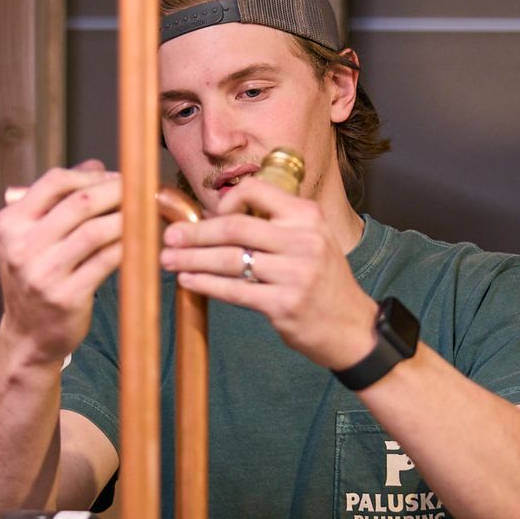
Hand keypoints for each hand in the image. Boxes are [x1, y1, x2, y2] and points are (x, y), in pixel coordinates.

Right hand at [0, 161, 122, 366]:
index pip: (54, 182)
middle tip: (140, 190)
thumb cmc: (36, 277)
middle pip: (80, 202)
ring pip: (96, 231)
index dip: (91, 175)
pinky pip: (107, 261)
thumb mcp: (33, 236)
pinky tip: (140, 241)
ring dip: (127, 218)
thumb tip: (98, 166)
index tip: (115, 177)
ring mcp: (43, 274)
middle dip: (117, 191)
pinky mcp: (67, 297)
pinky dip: (128, 246)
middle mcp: (22, 247)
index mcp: (10, 223)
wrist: (28, 335)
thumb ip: (60, 200)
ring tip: (145, 213)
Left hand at [159, 178, 376, 369]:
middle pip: (234, 227)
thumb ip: (274, 225)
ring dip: (191, 259)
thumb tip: (216, 216)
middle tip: (168, 237)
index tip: (206, 216)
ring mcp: (295, 274)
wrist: (352, 327)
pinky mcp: (284, 305)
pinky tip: (188, 281)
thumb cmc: (322, 282)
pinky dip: (205, 284)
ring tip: (168, 260)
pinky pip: (234, 291)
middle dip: (194, 233)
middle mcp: (304, 240)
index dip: (223, 201)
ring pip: (229, 260)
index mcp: (308, 216)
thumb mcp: (311, 240)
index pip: (256, 191)